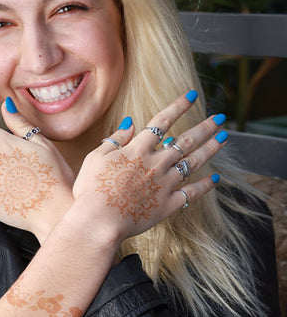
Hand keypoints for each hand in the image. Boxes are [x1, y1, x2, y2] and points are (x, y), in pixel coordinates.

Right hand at [71, 91, 225, 243]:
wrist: (99, 221)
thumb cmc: (92, 188)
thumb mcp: (96, 156)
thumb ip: (116, 139)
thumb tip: (130, 123)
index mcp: (138, 149)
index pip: (161, 122)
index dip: (177, 107)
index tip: (191, 95)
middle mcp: (156, 163)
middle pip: (185, 141)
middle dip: (204, 127)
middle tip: (220, 118)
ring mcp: (164, 184)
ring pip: (193, 163)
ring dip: (210, 149)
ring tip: (225, 138)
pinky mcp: (168, 204)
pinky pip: (191, 193)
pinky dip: (205, 185)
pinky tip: (216, 178)